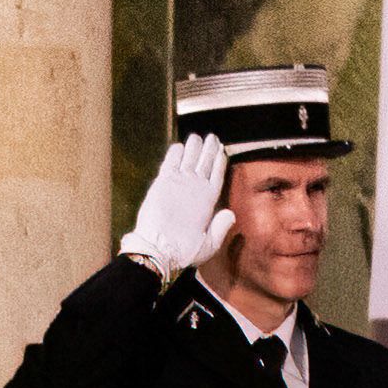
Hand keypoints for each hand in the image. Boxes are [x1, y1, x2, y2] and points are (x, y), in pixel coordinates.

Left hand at [119, 134, 233, 277]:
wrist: (157, 247)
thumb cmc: (182, 250)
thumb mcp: (209, 245)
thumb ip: (220, 228)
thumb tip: (230, 214)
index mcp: (209, 199)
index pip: (217, 174)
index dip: (219, 161)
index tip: (221, 151)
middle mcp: (196, 186)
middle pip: (205, 161)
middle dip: (209, 148)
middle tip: (212, 138)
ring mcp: (179, 181)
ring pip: (189, 157)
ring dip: (193, 146)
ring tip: (197, 137)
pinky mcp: (161, 181)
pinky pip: (170, 162)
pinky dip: (175, 153)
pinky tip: (178, 146)